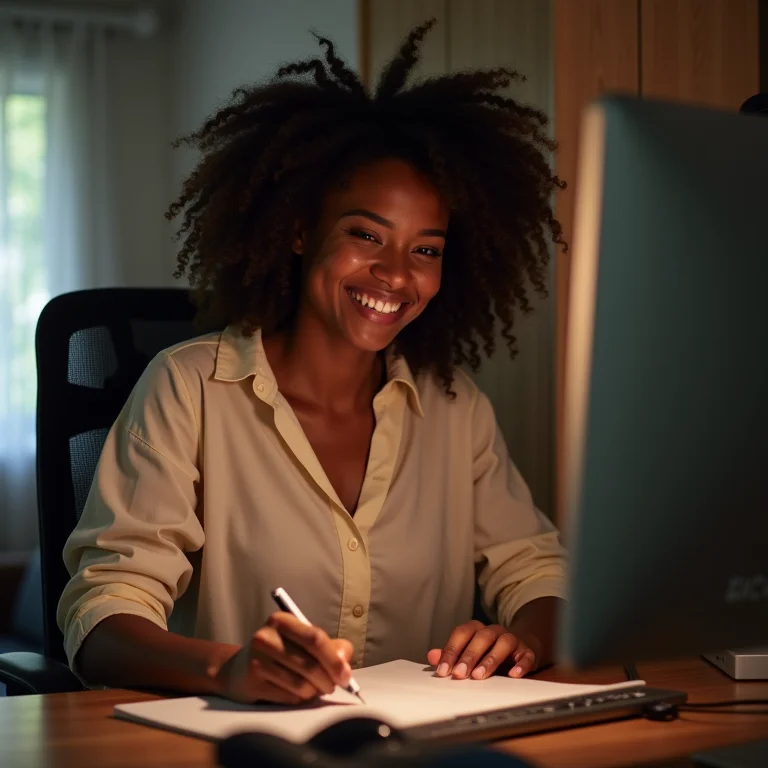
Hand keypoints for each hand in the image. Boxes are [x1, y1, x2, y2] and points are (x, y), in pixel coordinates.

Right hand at [212, 612, 353, 703]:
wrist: (238, 670)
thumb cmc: (279, 654)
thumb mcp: (302, 643)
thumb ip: (330, 647)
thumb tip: (344, 661)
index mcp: (282, 620)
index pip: (315, 638)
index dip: (334, 659)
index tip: (346, 675)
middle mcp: (266, 636)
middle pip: (310, 662)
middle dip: (329, 678)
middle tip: (336, 686)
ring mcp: (257, 659)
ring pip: (301, 684)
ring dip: (314, 691)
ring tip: (314, 689)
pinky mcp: (252, 682)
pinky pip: (289, 696)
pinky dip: (300, 699)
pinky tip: (296, 693)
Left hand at [427, 620, 539, 679]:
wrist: (523, 645)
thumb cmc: (489, 651)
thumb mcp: (469, 652)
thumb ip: (451, 654)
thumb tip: (432, 656)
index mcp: (477, 629)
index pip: (461, 634)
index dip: (451, 651)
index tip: (442, 671)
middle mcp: (494, 631)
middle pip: (481, 638)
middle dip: (469, 656)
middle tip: (459, 674)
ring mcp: (512, 639)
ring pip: (503, 643)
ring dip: (491, 659)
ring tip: (479, 676)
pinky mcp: (528, 651)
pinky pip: (526, 655)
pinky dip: (521, 664)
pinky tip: (513, 675)